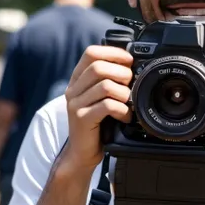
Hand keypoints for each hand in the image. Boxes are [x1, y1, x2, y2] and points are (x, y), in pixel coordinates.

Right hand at [64, 45, 133, 169]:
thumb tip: (131, 65)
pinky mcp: (82, 119)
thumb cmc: (96, 124)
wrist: (81, 152)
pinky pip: (107, 106)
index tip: (128, 61)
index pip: (91, 53)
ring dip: (123, 93)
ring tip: (127, 103)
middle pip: (98, 67)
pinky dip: (122, 110)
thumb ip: (108, 81)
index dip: (113, 53)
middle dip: (121, 73)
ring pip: (105, 86)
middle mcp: (73, 89)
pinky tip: (124, 116)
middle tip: (130, 85)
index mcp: (77, 79)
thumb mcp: (99, 98)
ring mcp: (75, 104)